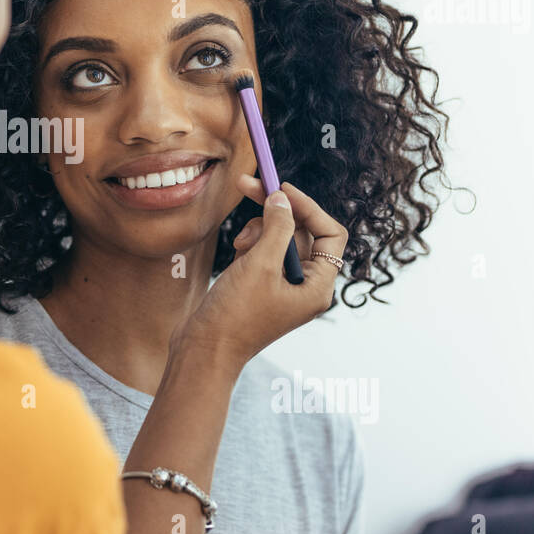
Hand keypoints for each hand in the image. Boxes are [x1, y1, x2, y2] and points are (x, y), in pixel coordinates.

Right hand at [171, 177, 347, 370]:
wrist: (204, 349)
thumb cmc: (235, 315)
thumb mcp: (260, 264)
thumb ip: (277, 227)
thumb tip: (283, 198)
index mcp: (318, 287)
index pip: (330, 233)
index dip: (307, 206)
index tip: (280, 188)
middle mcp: (306, 286)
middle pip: (302, 232)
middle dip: (275, 212)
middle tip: (248, 185)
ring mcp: (284, 287)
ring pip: (279, 239)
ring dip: (259, 231)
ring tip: (240, 244)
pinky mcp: (262, 286)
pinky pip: (264, 252)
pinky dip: (250, 245)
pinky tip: (235, 253)